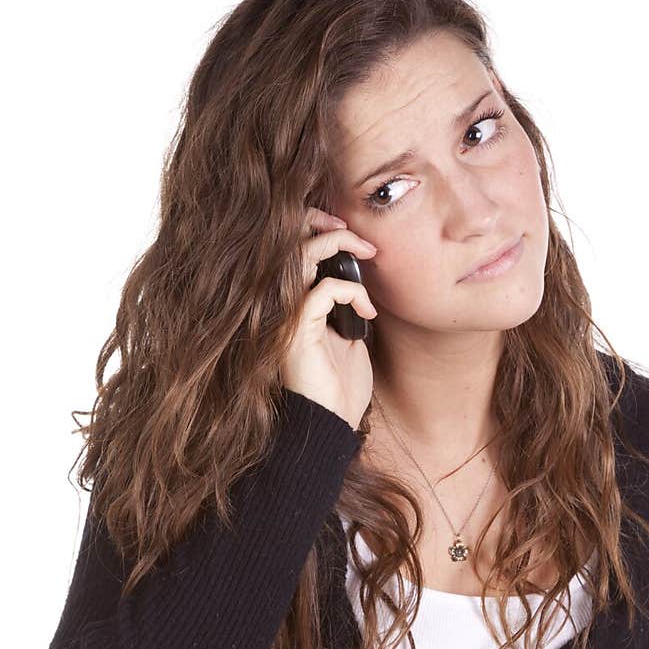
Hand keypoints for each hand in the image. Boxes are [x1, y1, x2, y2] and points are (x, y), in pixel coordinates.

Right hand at [277, 207, 378, 431]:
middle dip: (322, 225)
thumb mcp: (347, 337)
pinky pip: (322, 291)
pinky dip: (351, 292)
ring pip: (300, 257)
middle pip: (289, 242)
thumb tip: (357, 277)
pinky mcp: (296, 332)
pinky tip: (367, 312)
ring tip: (365, 252)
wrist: (332, 424)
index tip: (352, 237)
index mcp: (290, 304)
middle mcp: (281, 305)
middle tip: (357, 237)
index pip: (292, 249)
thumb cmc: (339, 387)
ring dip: (335, 244)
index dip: (316, 229)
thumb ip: (343, 305)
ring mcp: (285, 317)